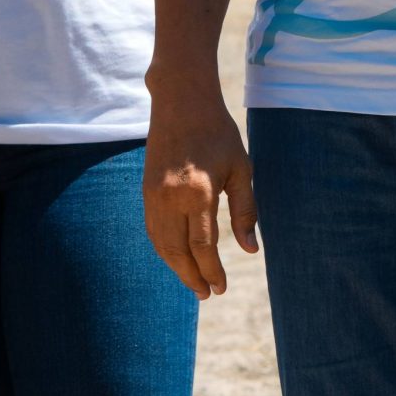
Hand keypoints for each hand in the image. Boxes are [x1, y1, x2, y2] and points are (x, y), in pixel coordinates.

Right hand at [142, 80, 259, 298]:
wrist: (181, 101)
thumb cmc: (218, 133)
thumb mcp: (241, 168)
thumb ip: (245, 211)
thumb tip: (250, 250)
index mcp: (199, 192)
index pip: (202, 246)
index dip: (212, 271)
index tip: (221, 287)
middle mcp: (171, 197)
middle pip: (178, 252)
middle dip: (192, 277)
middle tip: (207, 294)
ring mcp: (154, 194)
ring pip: (161, 244)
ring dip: (176, 267)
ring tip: (194, 282)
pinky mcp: (145, 190)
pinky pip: (152, 229)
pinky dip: (164, 249)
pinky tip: (176, 257)